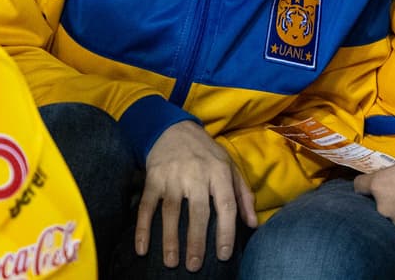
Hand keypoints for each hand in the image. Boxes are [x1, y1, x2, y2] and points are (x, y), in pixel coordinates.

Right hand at [136, 121, 257, 270]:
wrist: (174, 129)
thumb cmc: (207, 154)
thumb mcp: (230, 167)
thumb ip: (243, 195)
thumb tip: (253, 224)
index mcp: (219, 172)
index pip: (226, 205)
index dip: (226, 231)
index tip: (224, 255)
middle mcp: (196, 174)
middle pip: (198, 212)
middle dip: (197, 241)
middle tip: (195, 266)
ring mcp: (172, 177)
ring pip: (171, 212)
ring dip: (170, 240)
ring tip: (171, 263)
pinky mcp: (152, 179)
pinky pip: (146, 207)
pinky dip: (142, 228)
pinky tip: (142, 249)